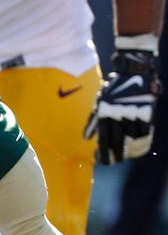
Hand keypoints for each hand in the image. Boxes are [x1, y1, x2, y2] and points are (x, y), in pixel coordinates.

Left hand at [86, 44, 161, 163]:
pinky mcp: (147, 114)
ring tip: (126, 155)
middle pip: (118, 142)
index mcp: (105, 112)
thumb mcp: (100, 102)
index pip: (104, 138)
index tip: (103, 160)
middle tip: (115, 161)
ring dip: (130, 150)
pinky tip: (138, 147)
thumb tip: (86, 138)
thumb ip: (93, 121)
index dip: (103, 152)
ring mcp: (134, 115)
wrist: (135, 74)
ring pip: (133, 140)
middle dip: (116, 155)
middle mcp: (119, 115)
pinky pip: (145, 134)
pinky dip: (142, 142)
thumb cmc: (114, 89)